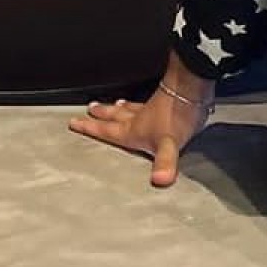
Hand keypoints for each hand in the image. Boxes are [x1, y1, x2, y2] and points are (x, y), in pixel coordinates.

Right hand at [68, 80, 212, 187]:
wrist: (192, 86)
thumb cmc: (177, 115)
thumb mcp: (169, 143)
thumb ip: (164, 162)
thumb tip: (159, 181)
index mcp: (134, 129)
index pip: (107, 130)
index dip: (90, 128)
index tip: (74, 122)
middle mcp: (140, 117)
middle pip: (115, 115)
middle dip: (101, 114)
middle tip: (89, 109)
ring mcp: (152, 107)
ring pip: (130, 107)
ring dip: (120, 107)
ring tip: (113, 104)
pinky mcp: (165, 99)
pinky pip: (146, 103)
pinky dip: (140, 104)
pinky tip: (147, 103)